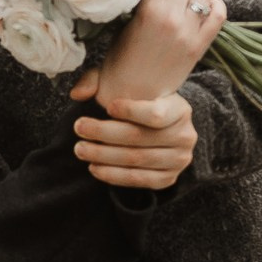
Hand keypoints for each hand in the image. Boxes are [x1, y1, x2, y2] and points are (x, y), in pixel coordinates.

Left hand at [74, 92, 197, 189]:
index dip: (131, 111)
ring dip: (103, 156)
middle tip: (79, 128)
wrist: (164, 130)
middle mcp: (184, 136)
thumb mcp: (127, 85)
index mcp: (180, 109)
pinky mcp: (168, 179)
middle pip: (139, 137)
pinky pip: (138, 179)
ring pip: (136, 159)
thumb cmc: (142, 103)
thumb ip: (99, 82)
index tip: (106, 107)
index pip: (155, 114)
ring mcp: (178, 160)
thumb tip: (77, 94)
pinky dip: (114, 175)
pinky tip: (94, 168)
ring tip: (81, 149)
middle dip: (104, 133)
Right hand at [77, 0, 225, 113]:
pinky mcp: (200, 46)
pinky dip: (215, 7)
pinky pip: (219, 14)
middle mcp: (171, 18)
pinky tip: (204, 11)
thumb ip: (137, 2)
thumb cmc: (121, 59)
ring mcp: (188, 32)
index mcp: (148, 10)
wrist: (133, 95)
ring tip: (185, 4)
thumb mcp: (120, 27)